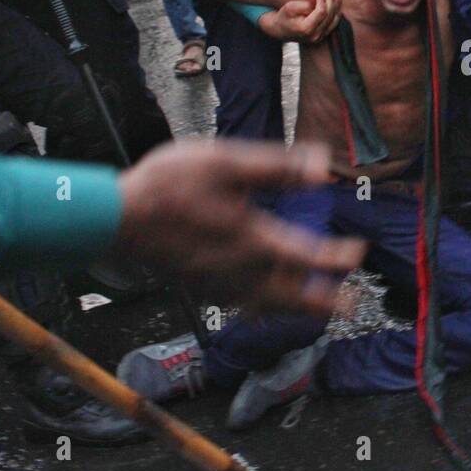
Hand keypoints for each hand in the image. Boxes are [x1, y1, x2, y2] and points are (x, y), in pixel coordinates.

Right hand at [116, 139, 364, 314]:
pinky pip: (243, 307)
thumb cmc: (166, 185)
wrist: (112, 217)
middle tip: (351, 305)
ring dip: (298, 309)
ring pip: (268, 307)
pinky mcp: (199, 288)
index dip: (337, 258)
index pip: (308, 257)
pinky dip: (266, 308)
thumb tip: (322, 167)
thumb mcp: (225, 161)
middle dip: (325, 302)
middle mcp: (238, 270)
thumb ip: (277, 166)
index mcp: (251, 239)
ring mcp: (216, 284)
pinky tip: (267, 301)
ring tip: (318, 309)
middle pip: (293, 297)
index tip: (357, 252)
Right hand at [260, 0, 341, 42]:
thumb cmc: (284, 16)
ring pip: (334, 21)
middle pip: (329, 16)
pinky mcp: (322, 36)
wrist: (281, 30)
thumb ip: (303, 5)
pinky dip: (336, 13)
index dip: (323, 1)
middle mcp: (315, 35)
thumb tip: (317, 2)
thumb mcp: (289, 7)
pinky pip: (333, 24)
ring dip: (337, 7)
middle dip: (331, 1)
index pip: (321, 13)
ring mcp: (320, 37)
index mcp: (306, 28)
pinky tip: (336, 3)